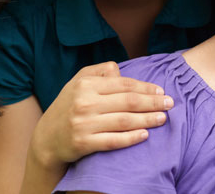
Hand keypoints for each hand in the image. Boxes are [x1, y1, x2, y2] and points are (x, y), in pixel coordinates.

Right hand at [29, 61, 172, 168]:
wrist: (45, 139)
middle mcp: (85, 103)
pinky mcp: (83, 143)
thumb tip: (121, 71)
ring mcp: (83, 124)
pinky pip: (112, 140)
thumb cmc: (69, 105)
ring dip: (147, 119)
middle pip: (127, 102)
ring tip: (163, 118)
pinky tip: (144, 135)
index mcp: (86, 84)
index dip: (145, 87)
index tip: (161, 91)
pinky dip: (130, 138)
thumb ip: (101, 72)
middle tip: (170, 103)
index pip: (124, 84)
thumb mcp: (79, 81)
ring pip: (123, 121)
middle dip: (152, 102)